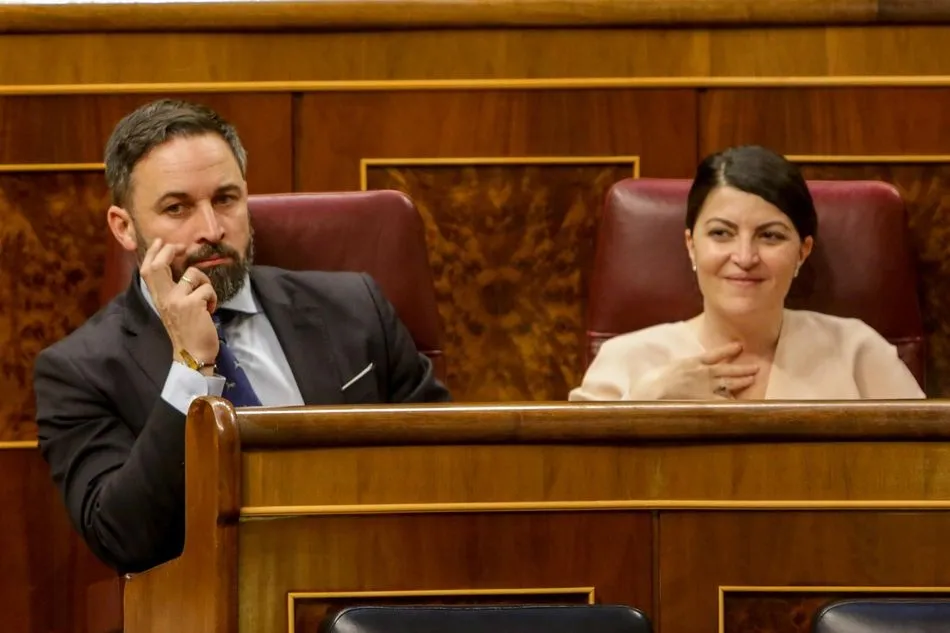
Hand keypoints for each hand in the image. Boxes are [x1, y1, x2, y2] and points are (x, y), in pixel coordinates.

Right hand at [140, 238, 218, 373]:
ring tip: (205, 300)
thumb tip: (182, 273)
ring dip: (205, 283)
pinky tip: (210, 311)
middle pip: (158, 265)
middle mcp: (163, 298)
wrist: (193, 355)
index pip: (148, 271)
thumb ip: (174, 292)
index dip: (153, 253)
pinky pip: (208, 288)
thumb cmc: (188, 332)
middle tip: (181, 247)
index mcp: (158, 299)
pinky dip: (213, 298)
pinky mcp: (192, 304)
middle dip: (169, 250)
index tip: (160, 242)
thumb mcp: (175, 310)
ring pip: (193, 273)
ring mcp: (177, 300)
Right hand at [654, 342, 758, 399]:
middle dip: (742, 368)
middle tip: (755, 367)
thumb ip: (680, 367)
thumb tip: (681, 367)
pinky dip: (733, 400)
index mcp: (693, 362)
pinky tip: (742, 401)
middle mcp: (703, 372)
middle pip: (728, 368)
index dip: (728, 350)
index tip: (739, 346)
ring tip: (752, 379)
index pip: (715, 354)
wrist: (652, 391)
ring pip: (730, 382)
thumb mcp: (668, 367)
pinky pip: (724, 400)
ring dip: (742, 380)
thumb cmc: (653, 380)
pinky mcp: (706, 399)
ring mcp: (706, 386)